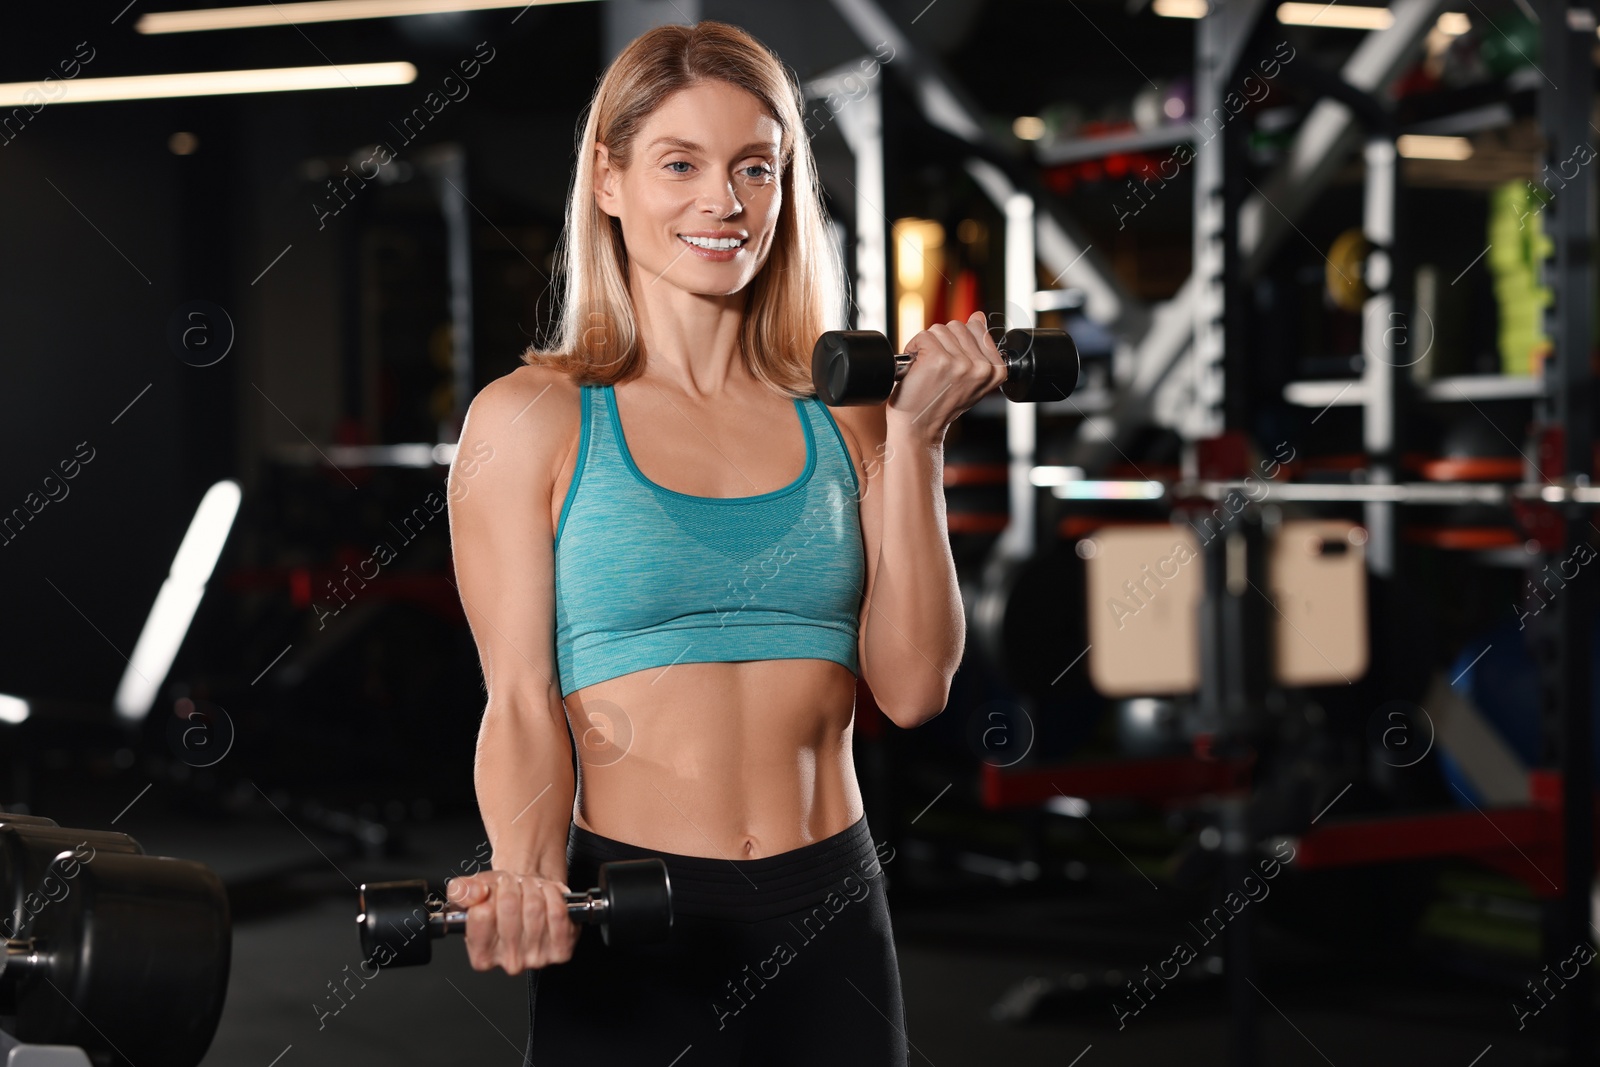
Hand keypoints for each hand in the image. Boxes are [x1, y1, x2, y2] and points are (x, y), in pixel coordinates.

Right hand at [445, 869, 580, 974]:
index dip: (489, 890)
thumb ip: (460, 891)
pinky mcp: (561, 951)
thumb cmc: (498, 901)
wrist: (528, 902)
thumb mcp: (470, 892)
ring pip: (535, 908)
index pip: (482, 914)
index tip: (494, 887)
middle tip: (513, 883)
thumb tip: (475, 894)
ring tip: (528, 888)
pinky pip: (558, 913)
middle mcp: (509, 963)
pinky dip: (554, 895)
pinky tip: (547, 895)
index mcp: (481, 956)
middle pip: (510, 907)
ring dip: (533, 887)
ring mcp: (537, 959)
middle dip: (512, 885)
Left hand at [886, 310, 1006, 441]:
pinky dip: (913, 349)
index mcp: (996, 371)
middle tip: (937, 370)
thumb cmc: (939, 404)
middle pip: (958, 326)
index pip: (978, 328)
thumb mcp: (969, 378)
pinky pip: (923, 336)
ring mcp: (961, 363)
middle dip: (942, 343)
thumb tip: (978, 316)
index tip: (952, 366)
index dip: (958, 343)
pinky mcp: (938, 359)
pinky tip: (916, 369)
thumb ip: (978, 348)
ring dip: (927, 347)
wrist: (919, 428)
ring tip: (926, 370)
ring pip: (939, 330)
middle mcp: (982, 367)